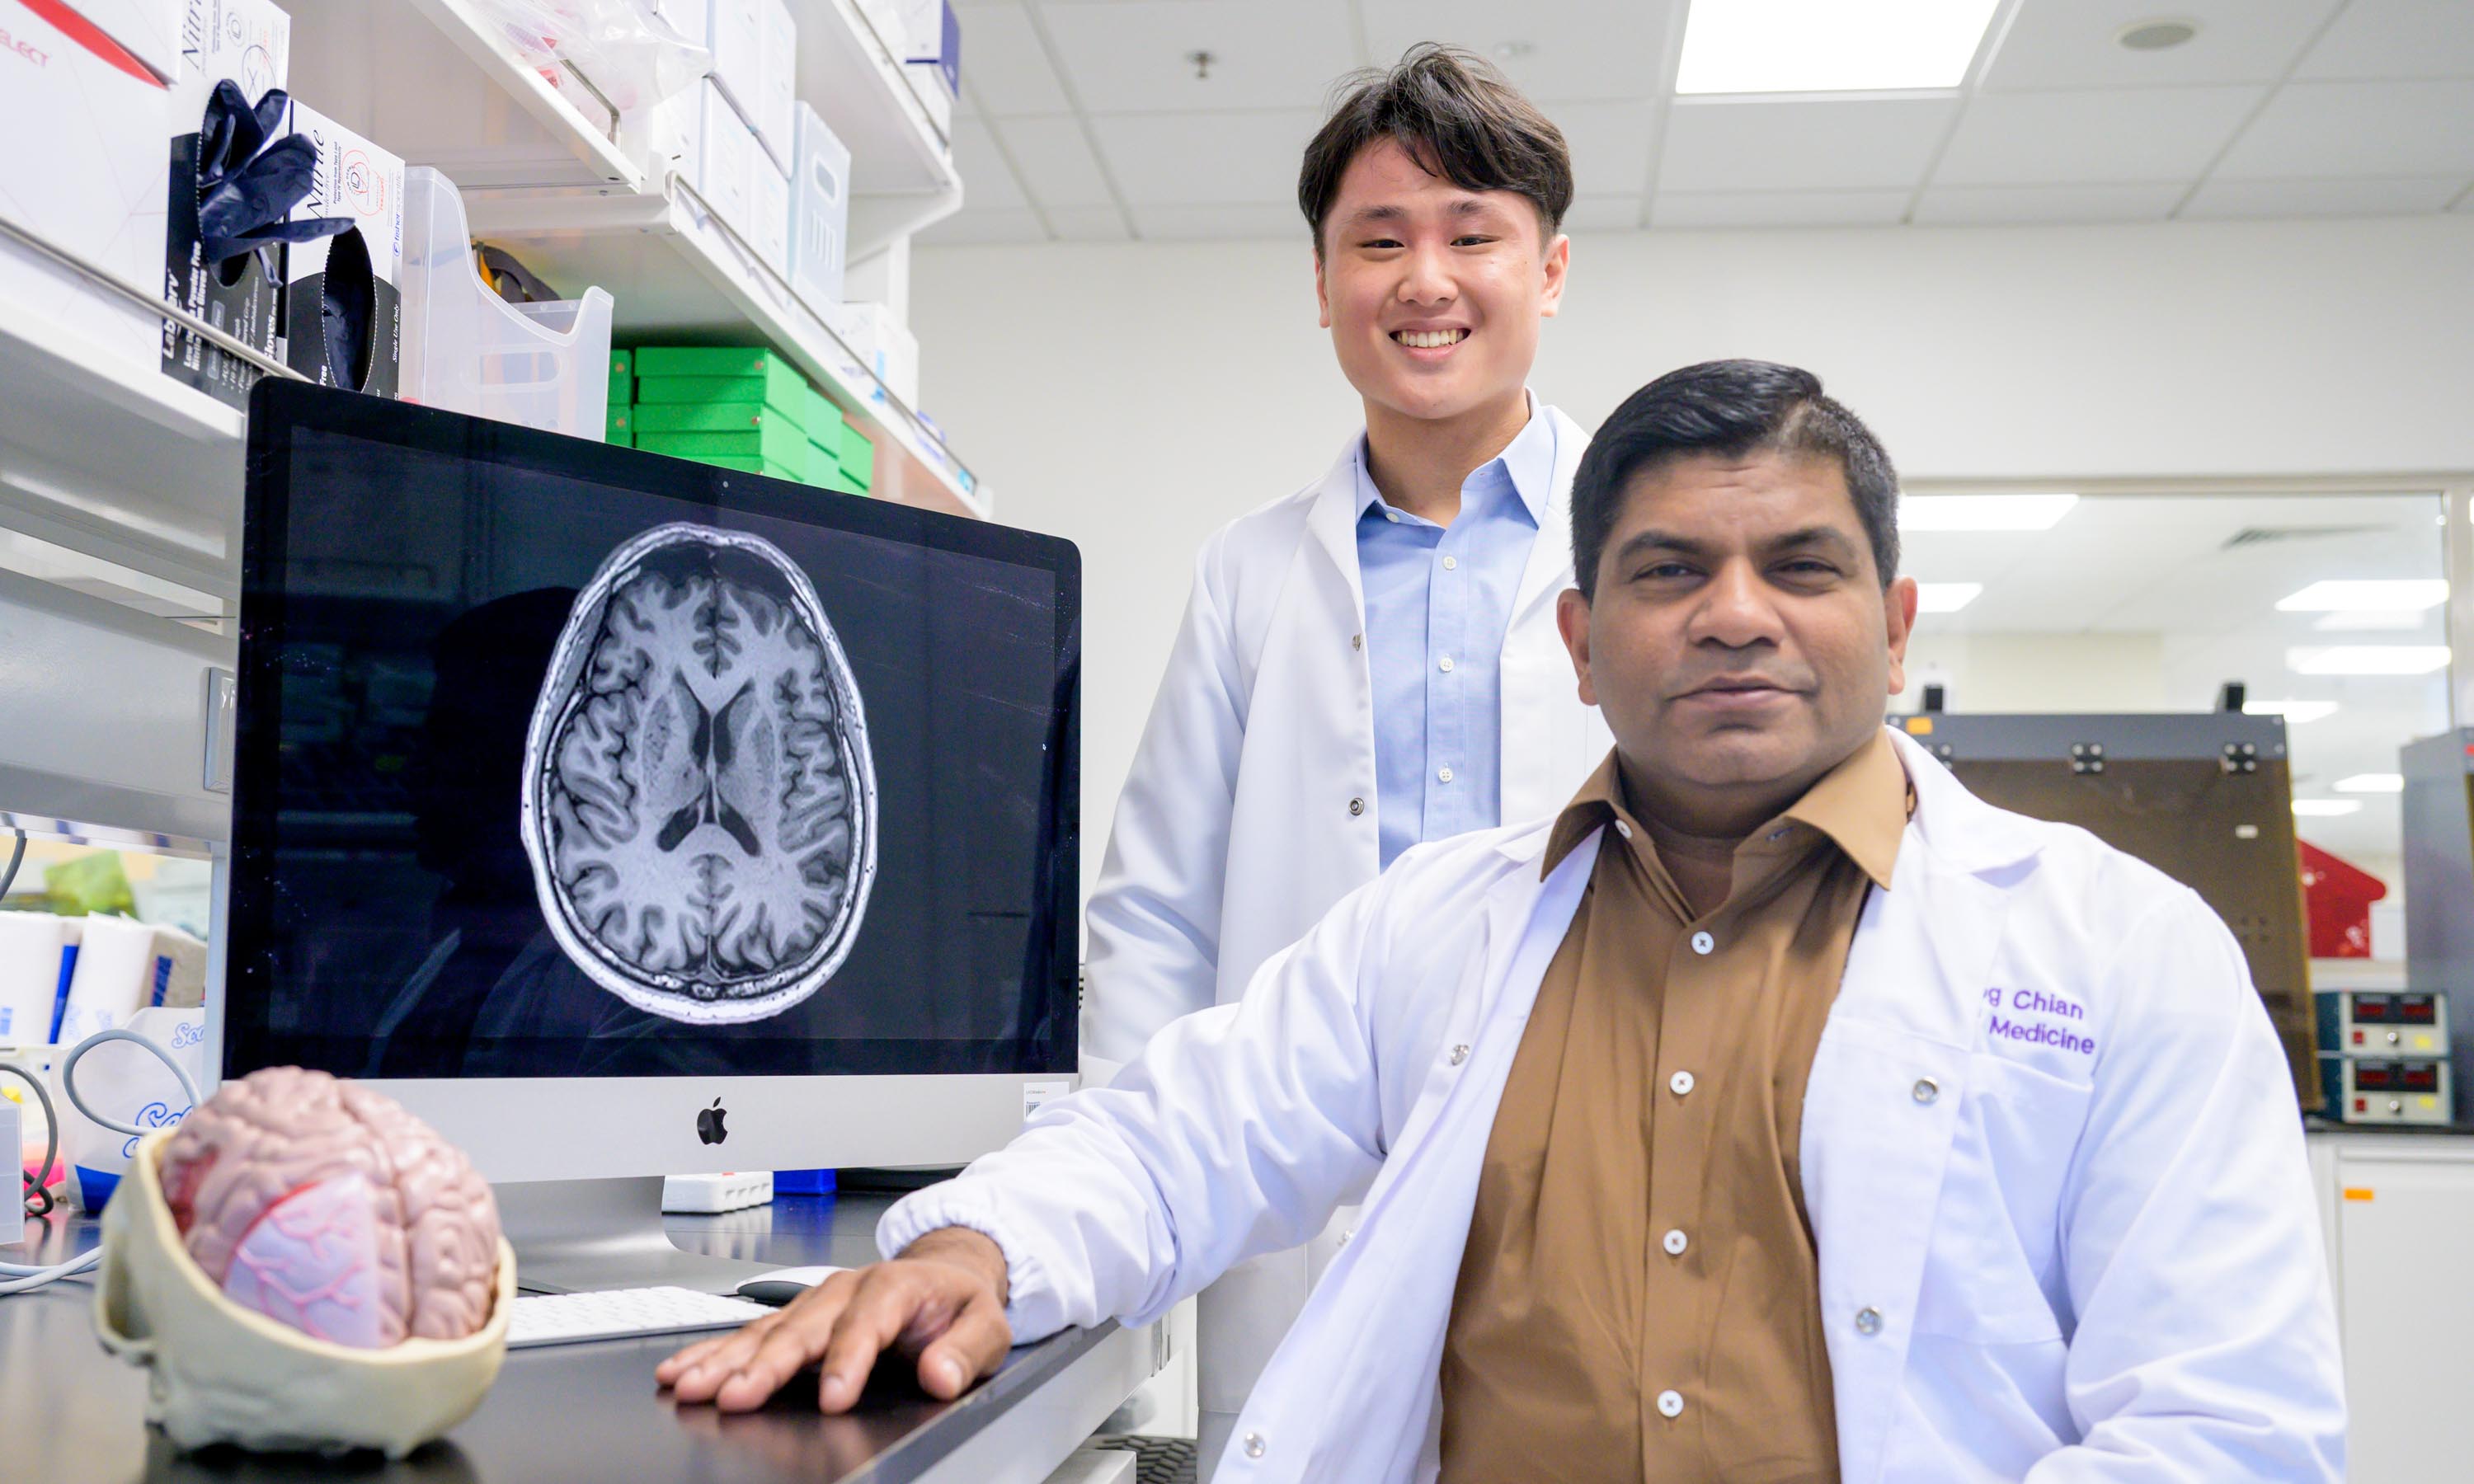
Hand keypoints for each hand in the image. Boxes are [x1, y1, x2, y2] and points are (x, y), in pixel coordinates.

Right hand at [655, 1228, 1012, 1412]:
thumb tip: (940, 1374)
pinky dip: (714, 1352)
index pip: (867, 1324)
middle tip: (733, 1396)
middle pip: (801, 1328)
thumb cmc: (960, 1304)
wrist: (947, 1273)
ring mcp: (817, 1301)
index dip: (848, 1361)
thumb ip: (965, 1350)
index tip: (833, 1398)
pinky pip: (751, 1334)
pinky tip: (682, 1370)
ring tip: (689, 1384)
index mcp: (895, 1287)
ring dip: (725, 1359)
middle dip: (764, 1364)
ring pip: (765, 1331)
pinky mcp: (797, 1317)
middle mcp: (847, 1290)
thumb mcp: (987, 1325)